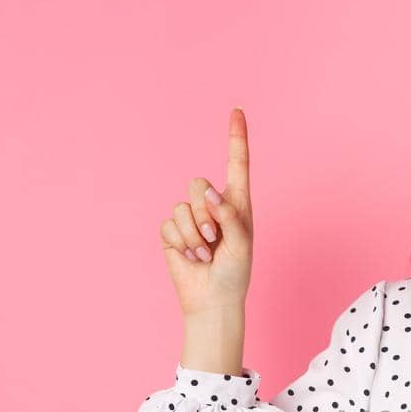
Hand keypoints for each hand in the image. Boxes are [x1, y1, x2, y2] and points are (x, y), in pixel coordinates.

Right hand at [160, 107, 254, 317]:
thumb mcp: (242, 244)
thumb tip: (208, 191)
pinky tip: (191, 257)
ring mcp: (190, 218)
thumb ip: (229, 215)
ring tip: (206, 253)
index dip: (236, 138)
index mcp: (237, 203)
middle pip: (197, 183)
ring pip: (182, 206)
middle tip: (215, 239)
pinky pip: (169, 224)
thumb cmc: (234, 274)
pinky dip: (181, 243)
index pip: (237, 164)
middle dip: (204, 213)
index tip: (237, 111)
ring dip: (194, 234)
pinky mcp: (172, 232)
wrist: (212, 300)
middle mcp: (212, 205)